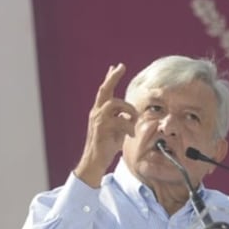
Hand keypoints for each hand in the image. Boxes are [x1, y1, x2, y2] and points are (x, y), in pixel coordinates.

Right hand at [73, 64, 136, 187]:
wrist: (94, 161)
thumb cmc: (106, 146)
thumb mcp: (116, 130)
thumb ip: (121, 120)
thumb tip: (129, 115)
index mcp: (99, 112)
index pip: (104, 91)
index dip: (110, 78)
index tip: (115, 66)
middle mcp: (96, 112)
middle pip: (104, 90)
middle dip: (113, 77)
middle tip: (120, 66)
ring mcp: (98, 119)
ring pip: (115, 103)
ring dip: (128, 109)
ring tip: (133, 120)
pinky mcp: (102, 128)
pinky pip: (120, 121)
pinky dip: (129, 127)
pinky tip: (130, 135)